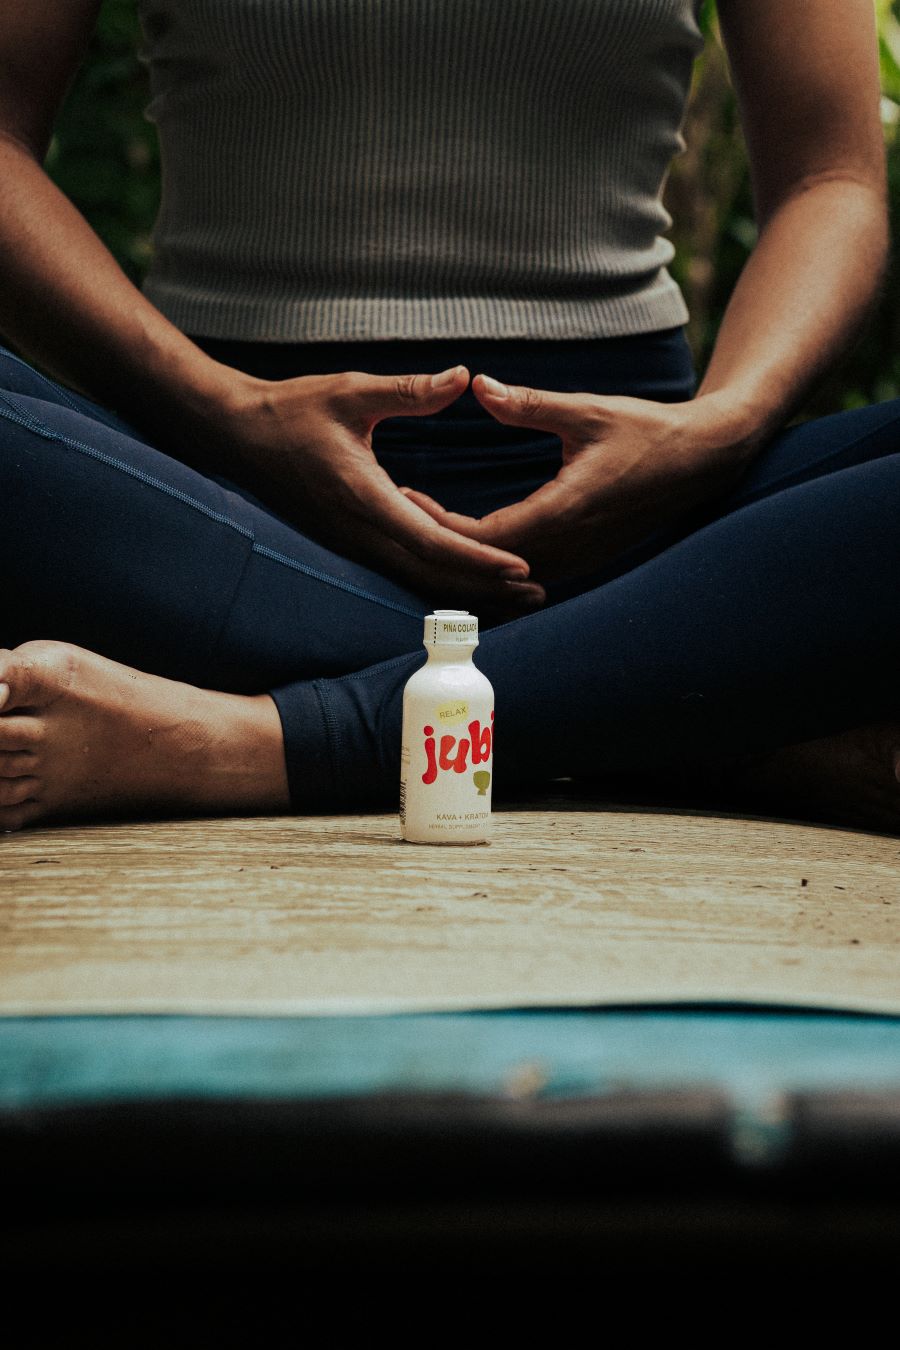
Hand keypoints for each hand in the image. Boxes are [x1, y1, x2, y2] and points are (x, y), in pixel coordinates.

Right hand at [211, 365, 545, 614]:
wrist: (234, 436)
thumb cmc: (290, 410)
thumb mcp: (352, 391)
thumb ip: (410, 390)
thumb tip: (463, 376)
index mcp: (365, 499)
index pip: (434, 541)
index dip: (481, 558)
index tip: (521, 565)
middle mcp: (359, 533)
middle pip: (432, 575)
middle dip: (486, 587)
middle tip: (537, 592)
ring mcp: (351, 544)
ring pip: (417, 580)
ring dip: (466, 591)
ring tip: (514, 596)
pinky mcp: (348, 543)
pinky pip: (400, 572)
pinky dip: (438, 580)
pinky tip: (466, 580)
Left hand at [400, 376, 755, 582]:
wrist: (702, 461)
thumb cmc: (647, 431)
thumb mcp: (585, 410)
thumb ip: (529, 403)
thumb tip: (478, 385)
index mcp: (563, 512)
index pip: (482, 536)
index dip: (438, 523)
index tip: (406, 495)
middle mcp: (568, 548)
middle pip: (485, 565)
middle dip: (442, 544)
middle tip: (400, 515)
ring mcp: (579, 560)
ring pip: (505, 578)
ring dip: (465, 559)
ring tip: (422, 531)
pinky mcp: (585, 561)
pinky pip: (527, 572)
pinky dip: (493, 562)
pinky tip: (467, 542)